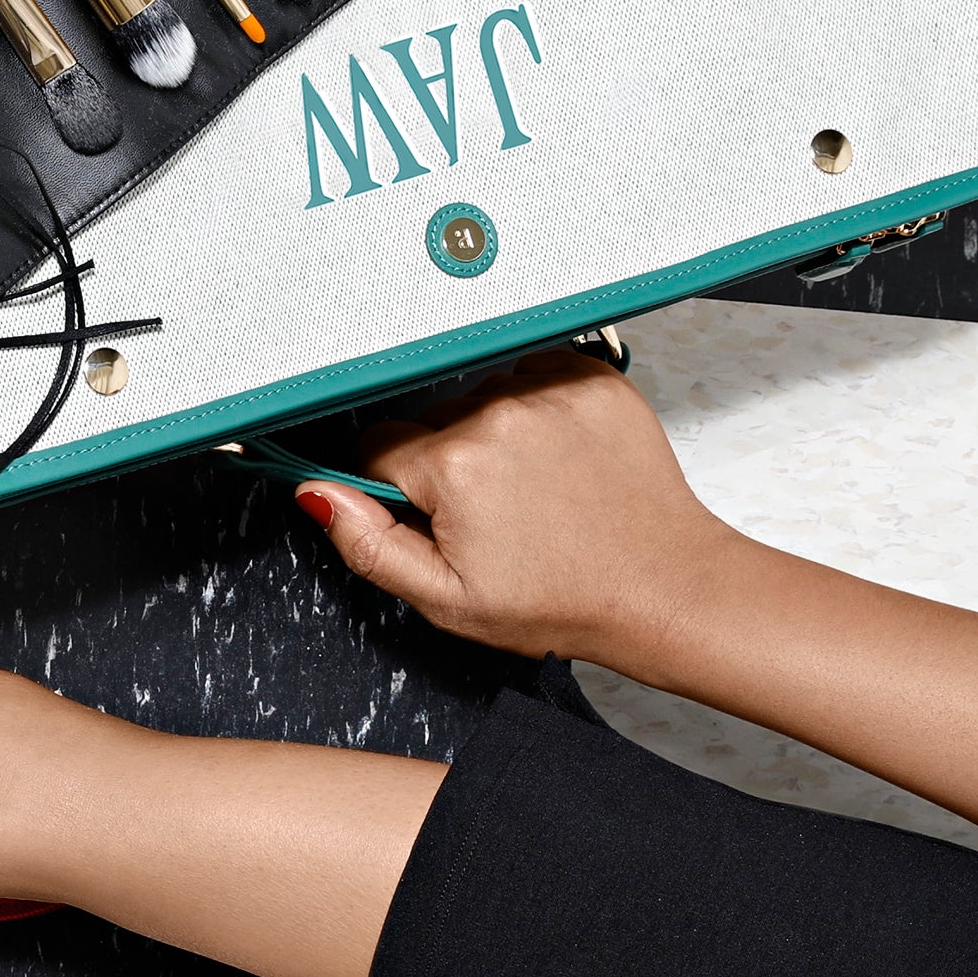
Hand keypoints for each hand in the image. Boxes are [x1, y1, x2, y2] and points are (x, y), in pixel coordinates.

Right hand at [293, 350, 738, 669]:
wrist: (662, 586)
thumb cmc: (562, 600)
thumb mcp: (447, 598)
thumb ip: (369, 542)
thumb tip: (315, 491)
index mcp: (453, 465)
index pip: (375, 449)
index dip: (392, 490)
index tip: (428, 515)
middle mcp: (497, 410)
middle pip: (430, 421)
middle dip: (445, 463)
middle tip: (494, 515)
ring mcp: (549, 387)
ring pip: (479, 396)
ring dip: (492, 433)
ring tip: (533, 488)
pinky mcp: (589, 375)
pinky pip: (532, 375)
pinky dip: (535, 410)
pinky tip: (558, 458)